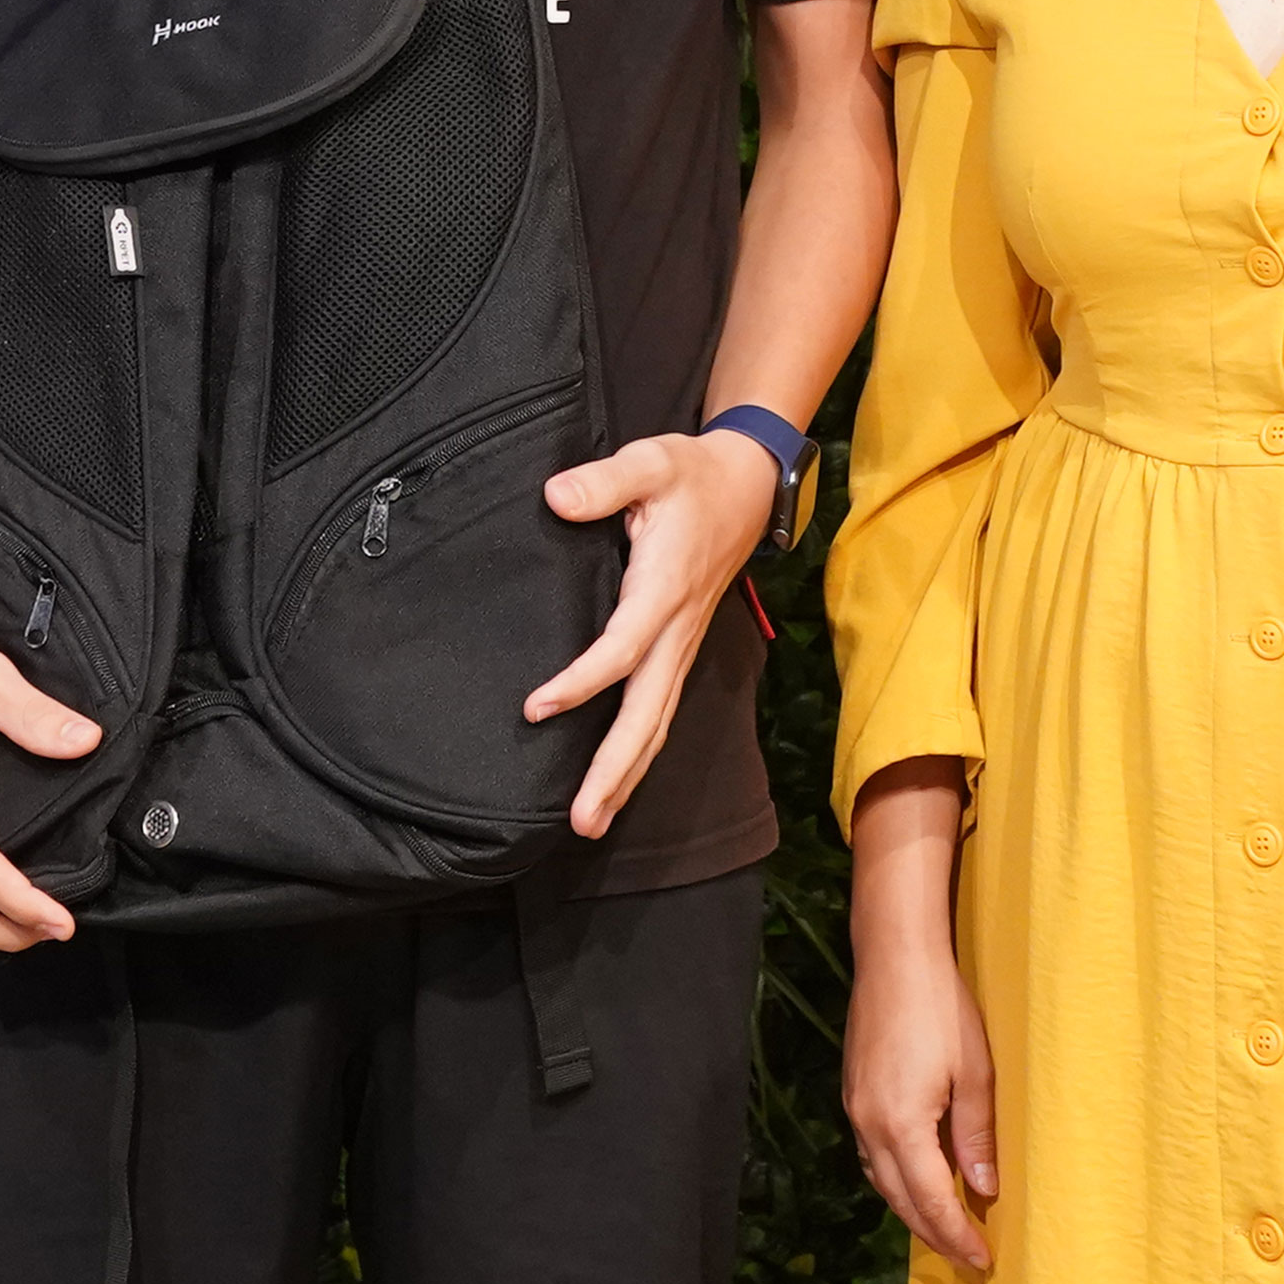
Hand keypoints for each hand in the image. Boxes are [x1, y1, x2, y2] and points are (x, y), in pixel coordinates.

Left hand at [526, 426, 778, 836]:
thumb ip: (603, 481)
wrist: (747, 486)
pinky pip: (660, 711)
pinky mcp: (679, 649)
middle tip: (581, 818)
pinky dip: (639, 754)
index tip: (536, 708)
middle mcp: (677, 629)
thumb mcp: (650, 462)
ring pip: (657, 723)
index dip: (582, 681)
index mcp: (664, 588)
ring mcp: (682, 645)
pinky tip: (615, 784)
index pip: (623, 648)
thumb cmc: (692, 475)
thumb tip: (556, 497)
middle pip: (647, 714)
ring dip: (626, 776)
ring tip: (590, 821)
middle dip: (615, 770)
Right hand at [843, 921, 999, 1276]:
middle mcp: (868, 1125)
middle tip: (967, 1259)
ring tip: (945, 1230)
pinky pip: (871, 1155)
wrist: (895, 956)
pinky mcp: (854, 1093)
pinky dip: (895, 1180)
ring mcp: (855, 1109)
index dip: (957, 1237)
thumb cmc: (941, 1008)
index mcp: (900, 1125)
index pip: (931, 1201)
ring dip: (911, 1211)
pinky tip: (916, 1180)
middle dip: (934, 1235)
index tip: (982, 1261)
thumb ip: (976, 1138)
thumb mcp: (974, 1075)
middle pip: (899, 1200)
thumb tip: (984, 1190)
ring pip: (880, 1180)